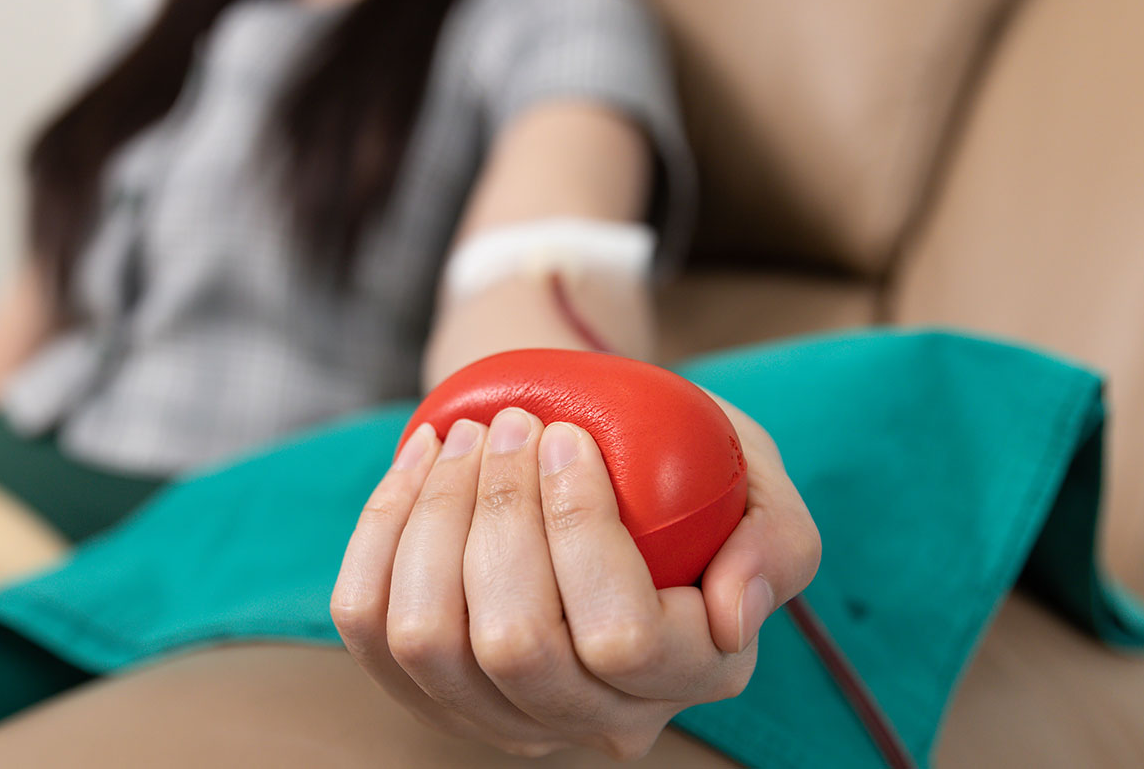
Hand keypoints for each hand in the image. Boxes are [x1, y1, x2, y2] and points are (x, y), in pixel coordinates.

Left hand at [330, 400, 819, 759]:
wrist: (595, 453)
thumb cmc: (682, 461)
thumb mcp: (756, 479)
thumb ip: (776, 541)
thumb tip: (732, 614)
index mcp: (690, 675)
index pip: (622, 639)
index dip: (580, 529)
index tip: (567, 438)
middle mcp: (594, 718)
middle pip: (516, 646)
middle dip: (499, 514)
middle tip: (514, 425)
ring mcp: (498, 714)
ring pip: (429, 640)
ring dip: (437, 516)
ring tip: (470, 438)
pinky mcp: (422, 686)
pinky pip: (367, 622)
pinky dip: (383, 527)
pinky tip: (425, 463)